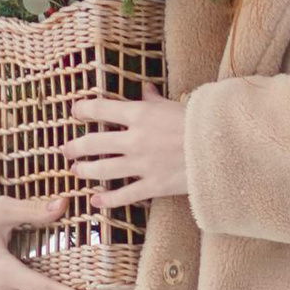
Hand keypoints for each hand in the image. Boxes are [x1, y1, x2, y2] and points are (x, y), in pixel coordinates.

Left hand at [69, 93, 190, 208]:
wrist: (223, 148)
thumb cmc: (201, 122)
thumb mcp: (175, 104)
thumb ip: (154, 100)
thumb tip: (145, 89)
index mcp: (140, 114)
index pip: (100, 108)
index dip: (83, 109)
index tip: (74, 112)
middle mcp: (134, 139)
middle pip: (93, 142)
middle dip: (75, 146)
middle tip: (66, 149)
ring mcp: (142, 164)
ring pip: (102, 170)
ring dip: (85, 170)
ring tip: (76, 170)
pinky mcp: (152, 186)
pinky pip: (123, 195)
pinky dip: (107, 199)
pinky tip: (95, 200)